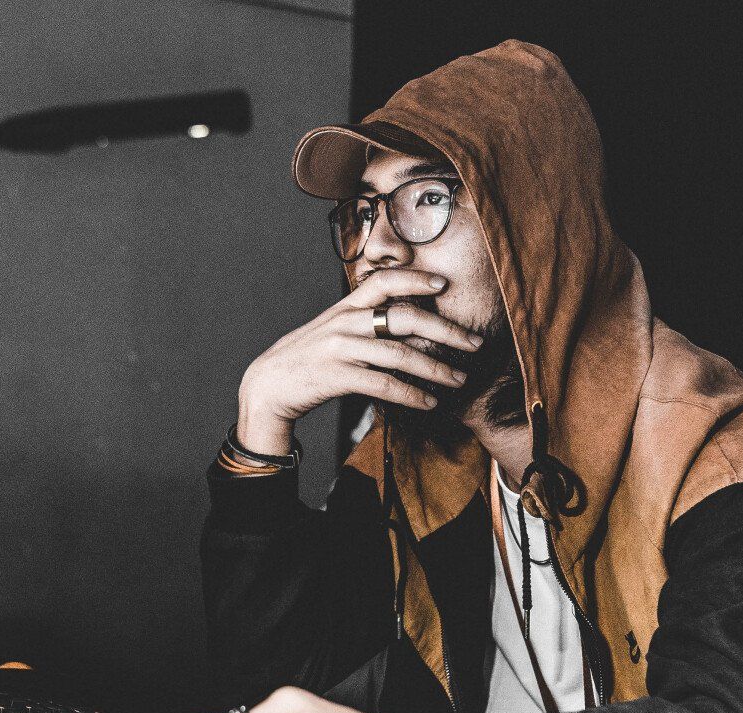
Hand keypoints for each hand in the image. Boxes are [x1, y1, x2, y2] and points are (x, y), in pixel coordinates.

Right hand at [234, 268, 485, 454]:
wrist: (268, 386)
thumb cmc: (307, 360)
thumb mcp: (332, 330)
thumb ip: (363, 321)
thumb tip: (403, 323)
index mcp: (346, 307)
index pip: (385, 281)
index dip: (416, 278)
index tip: (443, 285)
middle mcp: (345, 322)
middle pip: (404, 317)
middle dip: (446, 331)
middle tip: (474, 343)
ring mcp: (340, 348)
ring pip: (399, 354)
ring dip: (436, 369)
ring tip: (459, 380)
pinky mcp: (336, 376)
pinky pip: (383, 384)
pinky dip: (411, 394)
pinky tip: (429, 402)